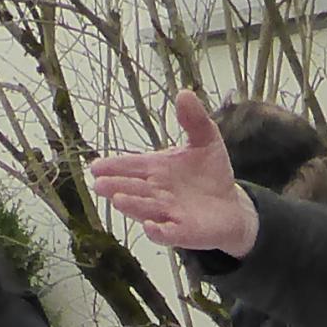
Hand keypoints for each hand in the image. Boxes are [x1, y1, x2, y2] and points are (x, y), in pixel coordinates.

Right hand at [87, 92, 263, 257]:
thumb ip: (194, 120)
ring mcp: (168, 213)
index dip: (114, 166)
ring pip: (146, 209)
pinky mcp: (183, 231)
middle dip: (116, 187)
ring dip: (132, 206)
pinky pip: (168, 233)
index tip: (96, 165)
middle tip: (99, 184)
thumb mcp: (205, 141)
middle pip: (133, 188)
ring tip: (118, 200)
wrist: (230, 206)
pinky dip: (159, 232)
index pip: (131, 166)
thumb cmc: (209, 174)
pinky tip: (150, 227)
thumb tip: (185, 93)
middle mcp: (157, 192)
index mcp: (156, 169)